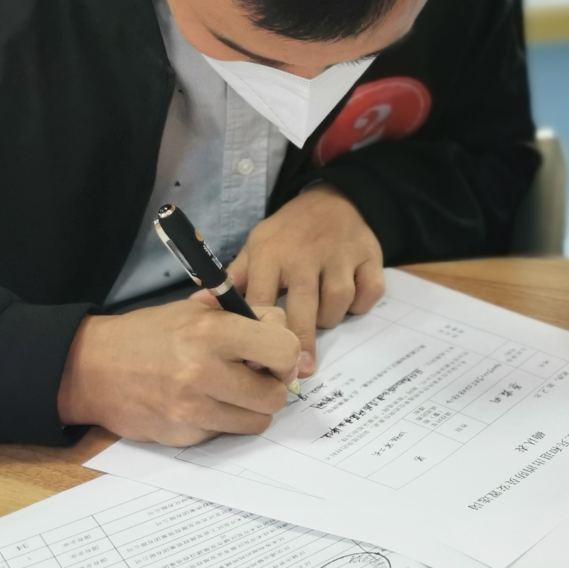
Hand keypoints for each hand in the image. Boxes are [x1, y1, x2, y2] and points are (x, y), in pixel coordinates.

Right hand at [57, 294, 299, 444]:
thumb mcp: (197, 309)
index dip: (284, 354)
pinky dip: (221, 422)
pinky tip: (202, 404)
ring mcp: (192, 410)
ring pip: (256, 422)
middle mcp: (203, 373)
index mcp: (212, 333)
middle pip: (275, 396)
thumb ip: (246, 319)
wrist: (92, 367)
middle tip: (255, 377)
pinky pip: (224, 435)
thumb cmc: (150, 334)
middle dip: (271, 386)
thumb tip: (285, 337)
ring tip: (231, 392)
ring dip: (251, 408)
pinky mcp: (181, 436)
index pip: (283, 350)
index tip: (271, 355)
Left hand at [228, 183, 382, 362]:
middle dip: (303, 341)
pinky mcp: (370, 256)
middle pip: (305, 306)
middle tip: (302, 368)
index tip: (262, 362)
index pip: (262, 300)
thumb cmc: (288, 233)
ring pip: (338, 302)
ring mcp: (341, 254)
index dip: (262, 334)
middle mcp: (306, 254)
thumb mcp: (256, 248)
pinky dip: (361, 305)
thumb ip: (233, 279)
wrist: (333, 199)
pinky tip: (349, 303)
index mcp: (271, 254)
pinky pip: (369, 293)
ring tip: (322, 317)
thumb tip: (198, 303)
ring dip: (331, 318)